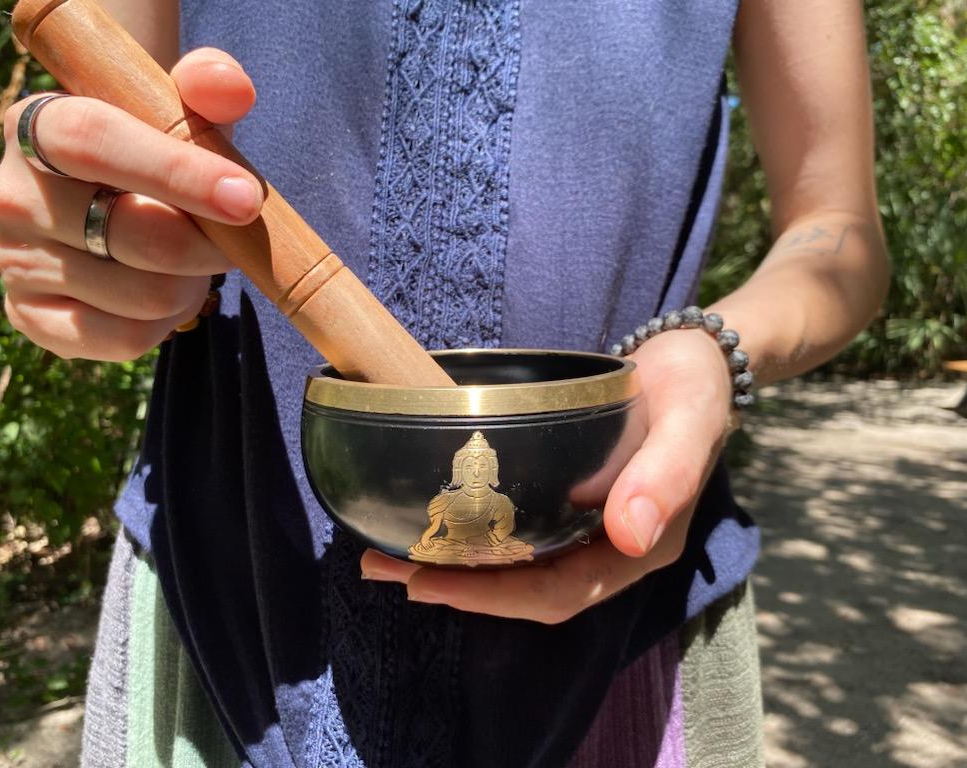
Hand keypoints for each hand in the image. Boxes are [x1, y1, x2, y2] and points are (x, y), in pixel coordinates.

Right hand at [0, 48, 259, 360]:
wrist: (116, 198)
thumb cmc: (159, 149)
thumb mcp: (181, 109)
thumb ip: (209, 85)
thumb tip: (229, 87)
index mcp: (39, 124)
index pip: (96, 142)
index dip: (177, 173)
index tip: (246, 199)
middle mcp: (12, 193)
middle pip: (129, 234)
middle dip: (206, 246)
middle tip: (232, 241)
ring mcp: (15, 260)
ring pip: (141, 296)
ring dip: (191, 287)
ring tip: (192, 265)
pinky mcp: (30, 316)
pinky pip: (123, 339)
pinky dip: (166, 325)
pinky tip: (167, 297)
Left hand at [361, 328, 733, 623]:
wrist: (692, 362)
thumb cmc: (692, 388)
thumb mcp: (688, 420)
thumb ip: (666, 475)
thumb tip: (631, 536)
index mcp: (640, 547)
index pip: (559, 595)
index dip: (492, 598)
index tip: (425, 583)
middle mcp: (610, 550)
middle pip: (527, 590)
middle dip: (457, 588)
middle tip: (384, 568)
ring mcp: (588, 529)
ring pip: (518, 567)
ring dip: (455, 567)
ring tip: (389, 553)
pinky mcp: (570, 502)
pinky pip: (517, 534)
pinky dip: (473, 535)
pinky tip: (435, 520)